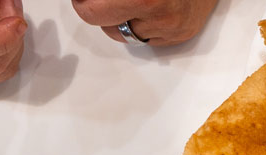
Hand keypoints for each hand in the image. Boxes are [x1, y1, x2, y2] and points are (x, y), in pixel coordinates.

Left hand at [71, 0, 217, 46]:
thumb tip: (89, 1)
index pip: (93, 14)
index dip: (83, 4)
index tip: (82, 0)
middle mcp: (159, 17)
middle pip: (111, 29)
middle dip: (104, 14)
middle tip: (104, 1)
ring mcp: (172, 29)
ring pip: (130, 36)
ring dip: (127, 21)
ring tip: (135, 3)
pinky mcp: (182, 35)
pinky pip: (151, 39)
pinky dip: (146, 26)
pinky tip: (154, 9)